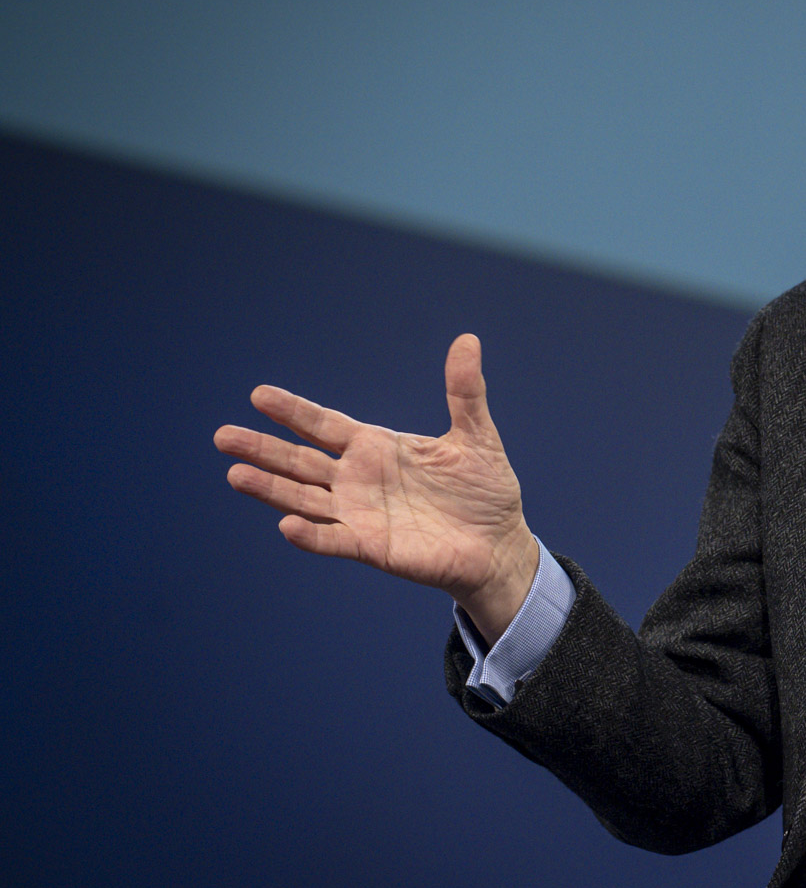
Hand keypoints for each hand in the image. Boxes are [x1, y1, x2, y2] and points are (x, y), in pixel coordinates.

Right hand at [213, 334, 538, 644]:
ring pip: (304, 499)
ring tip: (235, 475)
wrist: (501, 544)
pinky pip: (333, 540)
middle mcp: (358, 480)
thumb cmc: (485, 490)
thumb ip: (464, 391)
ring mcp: (360, 514)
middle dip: (262, 449)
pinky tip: (286, 525)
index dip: (293, 411)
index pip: (323, 425)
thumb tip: (467, 340)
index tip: (259, 395)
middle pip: (300, 461)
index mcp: (376, 448)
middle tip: (222, 436)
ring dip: (271, 489)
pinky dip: (310, 535)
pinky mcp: (372, 547)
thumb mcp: (475, 436)